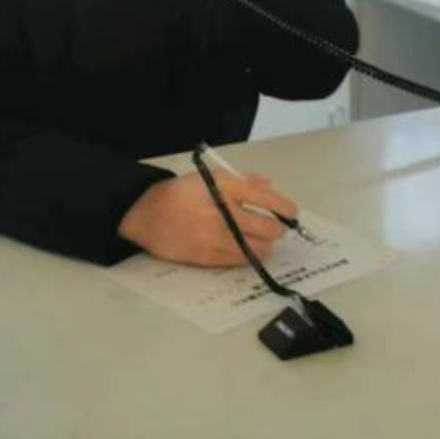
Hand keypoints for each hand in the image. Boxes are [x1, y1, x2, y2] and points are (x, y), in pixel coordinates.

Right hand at [117, 170, 298, 266]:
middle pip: (266, 227)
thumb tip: (269, 187)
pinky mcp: (207, 257)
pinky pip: (240, 260)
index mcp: (222, 187)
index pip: (263, 198)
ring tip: (266, 241)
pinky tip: (250, 250)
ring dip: (267, 245)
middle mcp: (221, 212)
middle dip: (278, 229)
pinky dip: (250, 256)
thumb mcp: (209, 178)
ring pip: (257, 247)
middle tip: (278, 228)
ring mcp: (215, 237)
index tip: (292, 212)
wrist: (146, 214)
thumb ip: (241, 181)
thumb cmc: (181, 192)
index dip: (283, 206)